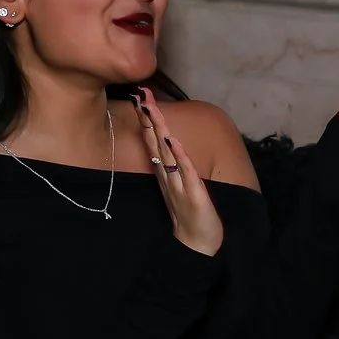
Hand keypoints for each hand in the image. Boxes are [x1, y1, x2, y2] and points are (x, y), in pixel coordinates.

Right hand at [136, 88, 224, 256]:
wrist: (197, 243)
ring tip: (152, 111)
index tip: (142, 98)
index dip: (148, 120)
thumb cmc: (189, 213)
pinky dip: (179, 156)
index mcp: (166, 173)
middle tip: (141, 95)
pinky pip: (185, 172)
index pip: (154, 141)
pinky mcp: (192, 194)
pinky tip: (173, 140)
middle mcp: (168, 176)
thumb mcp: (179, 185)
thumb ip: (172, 166)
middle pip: (156, 143)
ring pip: (166, 153)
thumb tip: (166, 145)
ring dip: (159, 132)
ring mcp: (178, 184)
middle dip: (149, 118)